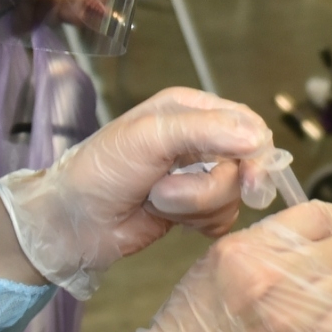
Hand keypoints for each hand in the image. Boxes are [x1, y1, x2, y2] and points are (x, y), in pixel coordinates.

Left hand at [0, 88, 283, 294]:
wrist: (73, 222)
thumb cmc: (102, 170)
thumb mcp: (150, 137)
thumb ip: (204, 131)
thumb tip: (258, 138)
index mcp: (191, 109)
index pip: (247, 123)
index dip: (255, 151)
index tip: (248, 178)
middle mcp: (200, 140)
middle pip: (245, 165)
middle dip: (207, 186)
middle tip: (169, 193)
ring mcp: (198, 177)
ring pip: (233, 195)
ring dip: (193, 205)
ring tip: (155, 200)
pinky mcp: (195, 210)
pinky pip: (223, 218)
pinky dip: (197, 222)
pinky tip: (168, 217)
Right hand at [118, 202, 331, 331]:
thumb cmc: (192, 328)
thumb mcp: (216, 265)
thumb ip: (265, 245)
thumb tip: (316, 237)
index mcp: (245, 247)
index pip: (319, 215)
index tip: (328, 243)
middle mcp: (268, 273)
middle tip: (316, 286)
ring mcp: (288, 310)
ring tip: (317, 311)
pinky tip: (325, 331)